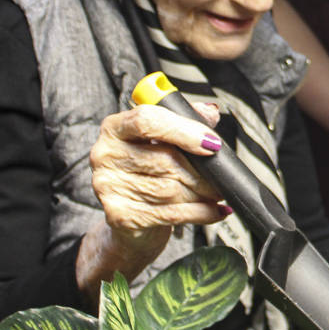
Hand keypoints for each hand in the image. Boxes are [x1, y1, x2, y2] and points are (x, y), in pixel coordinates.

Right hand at [89, 103, 228, 256]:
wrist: (132, 217)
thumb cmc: (150, 170)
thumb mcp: (166, 138)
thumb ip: (186, 119)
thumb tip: (210, 112)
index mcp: (116, 127)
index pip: (146, 121)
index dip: (183, 131)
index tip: (212, 144)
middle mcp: (106, 155)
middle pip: (166, 159)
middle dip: (202, 171)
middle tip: (222, 176)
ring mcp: (109, 187)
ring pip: (171, 189)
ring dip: (203, 192)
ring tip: (217, 192)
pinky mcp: (120, 216)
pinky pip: (172, 213)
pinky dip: (201, 212)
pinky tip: (215, 210)